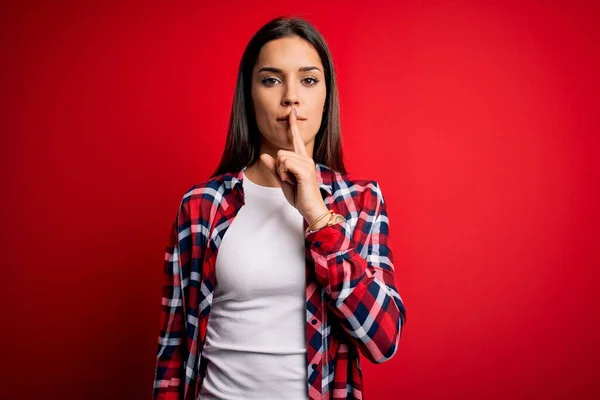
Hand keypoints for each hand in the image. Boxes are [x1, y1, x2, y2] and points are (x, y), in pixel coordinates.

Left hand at [259, 107, 328, 224]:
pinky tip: (292, 181)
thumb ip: (274, 168)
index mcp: (302, 160)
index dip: (293, 125)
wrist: (311, 210)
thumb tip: (264, 155)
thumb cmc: (300, 197)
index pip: (296, 139)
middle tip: (288, 180)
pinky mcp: (305, 170)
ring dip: (281, 172)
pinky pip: (285, 163)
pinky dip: (283, 173)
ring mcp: (307, 164)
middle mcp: (306, 159)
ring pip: (281, 157)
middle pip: (281, 152)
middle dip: (278, 168)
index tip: (292, 111)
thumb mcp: (283, 181)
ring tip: (291, 181)